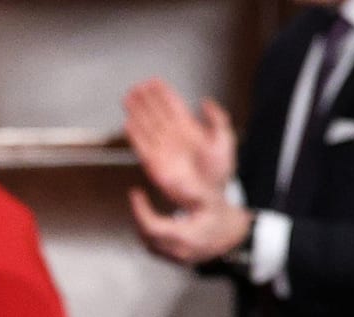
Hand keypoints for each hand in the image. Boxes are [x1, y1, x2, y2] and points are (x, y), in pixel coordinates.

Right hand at [122, 79, 236, 209]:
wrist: (211, 198)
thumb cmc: (220, 174)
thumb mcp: (225, 140)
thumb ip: (217, 119)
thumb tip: (205, 102)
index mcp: (190, 131)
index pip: (173, 108)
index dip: (163, 94)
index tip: (154, 82)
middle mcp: (174, 139)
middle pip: (156, 114)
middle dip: (146, 100)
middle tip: (136, 86)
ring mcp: (164, 151)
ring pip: (147, 127)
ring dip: (137, 113)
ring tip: (128, 98)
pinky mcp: (155, 166)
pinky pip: (142, 147)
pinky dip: (135, 135)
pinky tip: (128, 123)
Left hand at [128, 187, 252, 266]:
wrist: (238, 240)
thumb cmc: (225, 220)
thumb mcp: (211, 200)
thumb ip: (191, 191)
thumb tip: (171, 180)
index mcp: (185, 236)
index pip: (151, 226)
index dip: (140, 209)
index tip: (136, 194)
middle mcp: (178, 251)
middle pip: (146, 237)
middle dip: (139, 217)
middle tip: (138, 199)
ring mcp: (178, 259)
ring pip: (150, 245)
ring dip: (144, 228)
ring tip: (144, 209)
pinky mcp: (179, 261)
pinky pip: (158, 250)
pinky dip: (152, 236)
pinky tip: (155, 224)